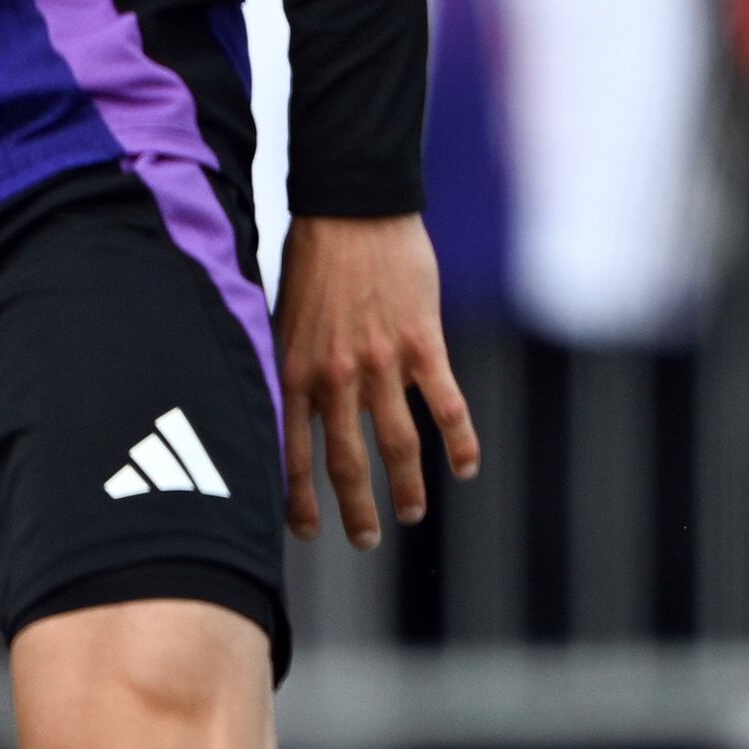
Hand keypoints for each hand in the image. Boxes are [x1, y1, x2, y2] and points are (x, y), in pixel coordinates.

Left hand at [272, 212, 480, 546]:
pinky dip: (459, 442)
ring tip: (413, 512)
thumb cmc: (313, 260)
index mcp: (294, 371)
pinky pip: (445, 405)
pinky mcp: (423, 344)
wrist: (354, 209)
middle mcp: (335, 375)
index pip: (292, 453)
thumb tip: (288, 411)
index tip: (308, 531)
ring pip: (398, 445)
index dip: (300, 498)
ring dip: (408, 488)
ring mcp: (382, 362)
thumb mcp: (282, 317)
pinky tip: (466, 467)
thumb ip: (289, 367)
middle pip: (348, 462)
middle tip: (366, 539)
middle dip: (357, 510)